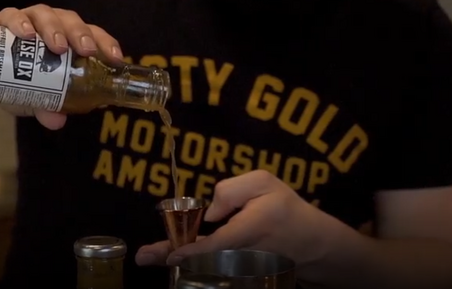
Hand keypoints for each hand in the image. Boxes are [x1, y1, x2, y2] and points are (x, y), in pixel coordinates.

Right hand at [0, 5, 123, 128]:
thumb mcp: (37, 98)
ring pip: (46, 14)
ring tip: (58, 47)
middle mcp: (52, 24)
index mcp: (69, 38)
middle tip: (86, 51)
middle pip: (71, 20)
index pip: (94, 35)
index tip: (115, 59)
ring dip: (55, 28)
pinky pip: (12, 15)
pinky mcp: (4, 21)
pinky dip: (20, 22)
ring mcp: (29, 19)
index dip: (106, 43)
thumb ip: (48, 107)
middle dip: (81, 34)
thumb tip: (57, 121)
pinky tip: (26, 35)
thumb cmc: (22, 80)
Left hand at [136, 171, 324, 270]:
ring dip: (176, 260)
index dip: (194, 251)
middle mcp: (240, 254)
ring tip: (150, 256)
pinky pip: (212, 265)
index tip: (173, 254)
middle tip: (144, 257)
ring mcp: (238, 266)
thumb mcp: (264, 182)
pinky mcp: (238, 269)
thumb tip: (210, 210)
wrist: (307, 241)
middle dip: (171, 257)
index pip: (218, 245)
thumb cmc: (285, 207)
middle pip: (202, 258)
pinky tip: (175, 257)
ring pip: (204, 264)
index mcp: (249, 228)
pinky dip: (192, 261)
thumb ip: (234, 189)